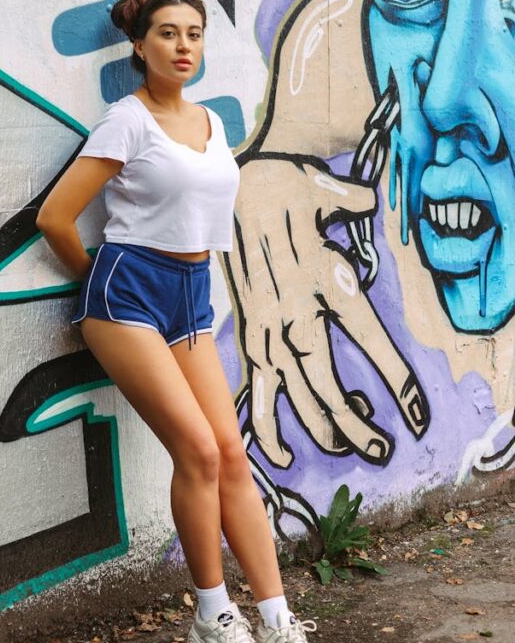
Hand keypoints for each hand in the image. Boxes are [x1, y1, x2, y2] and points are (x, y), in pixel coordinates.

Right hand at [225, 155, 428, 468]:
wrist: (226, 186)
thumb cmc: (279, 187)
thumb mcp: (324, 192)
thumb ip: (351, 205)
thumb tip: (366, 203)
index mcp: (324, 280)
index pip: (369, 341)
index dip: (396, 380)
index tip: (416, 414)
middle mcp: (295, 312)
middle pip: (328, 385)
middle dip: (356, 425)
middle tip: (381, 449)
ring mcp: (266, 327)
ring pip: (294, 395)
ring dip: (322, 428)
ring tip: (347, 448)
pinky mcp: (247, 332)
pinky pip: (256, 387)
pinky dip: (268, 425)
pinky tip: (281, 456)